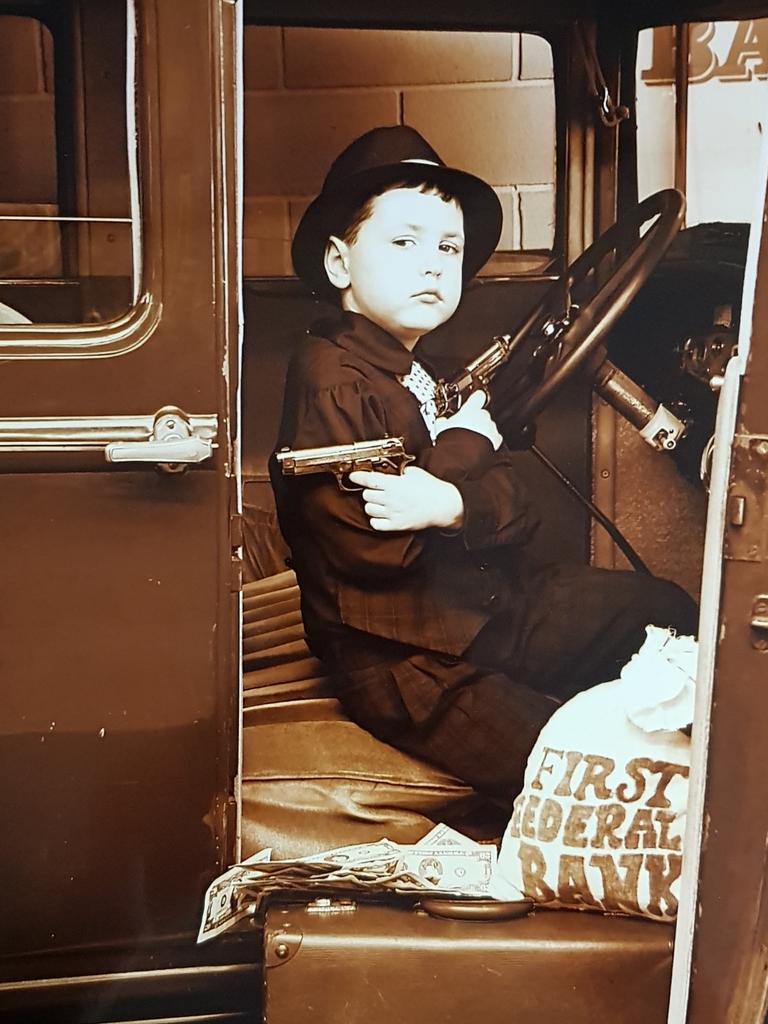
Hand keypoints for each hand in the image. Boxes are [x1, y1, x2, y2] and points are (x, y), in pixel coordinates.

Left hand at [348, 466, 463, 531]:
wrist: (443, 506)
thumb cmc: (431, 489)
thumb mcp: (413, 472)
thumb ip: (398, 471)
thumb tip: (387, 469)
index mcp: (394, 485)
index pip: (368, 480)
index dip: (357, 477)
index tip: (353, 476)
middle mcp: (391, 500)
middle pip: (366, 495)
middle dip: (369, 491)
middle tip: (376, 489)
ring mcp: (393, 514)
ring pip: (369, 509)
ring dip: (372, 504)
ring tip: (380, 502)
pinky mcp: (396, 525)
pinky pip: (375, 524)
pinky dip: (376, 519)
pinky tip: (382, 514)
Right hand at [435, 390, 502, 449]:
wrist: (461, 457)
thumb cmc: (451, 440)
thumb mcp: (440, 428)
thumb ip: (443, 421)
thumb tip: (441, 421)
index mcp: (470, 410)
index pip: (478, 396)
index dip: (477, 397)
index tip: (477, 397)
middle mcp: (483, 417)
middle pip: (482, 414)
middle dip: (476, 420)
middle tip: (466, 429)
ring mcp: (491, 428)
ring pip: (489, 426)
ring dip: (482, 431)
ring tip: (471, 440)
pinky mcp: (496, 440)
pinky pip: (495, 438)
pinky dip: (490, 441)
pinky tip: (480, 446)